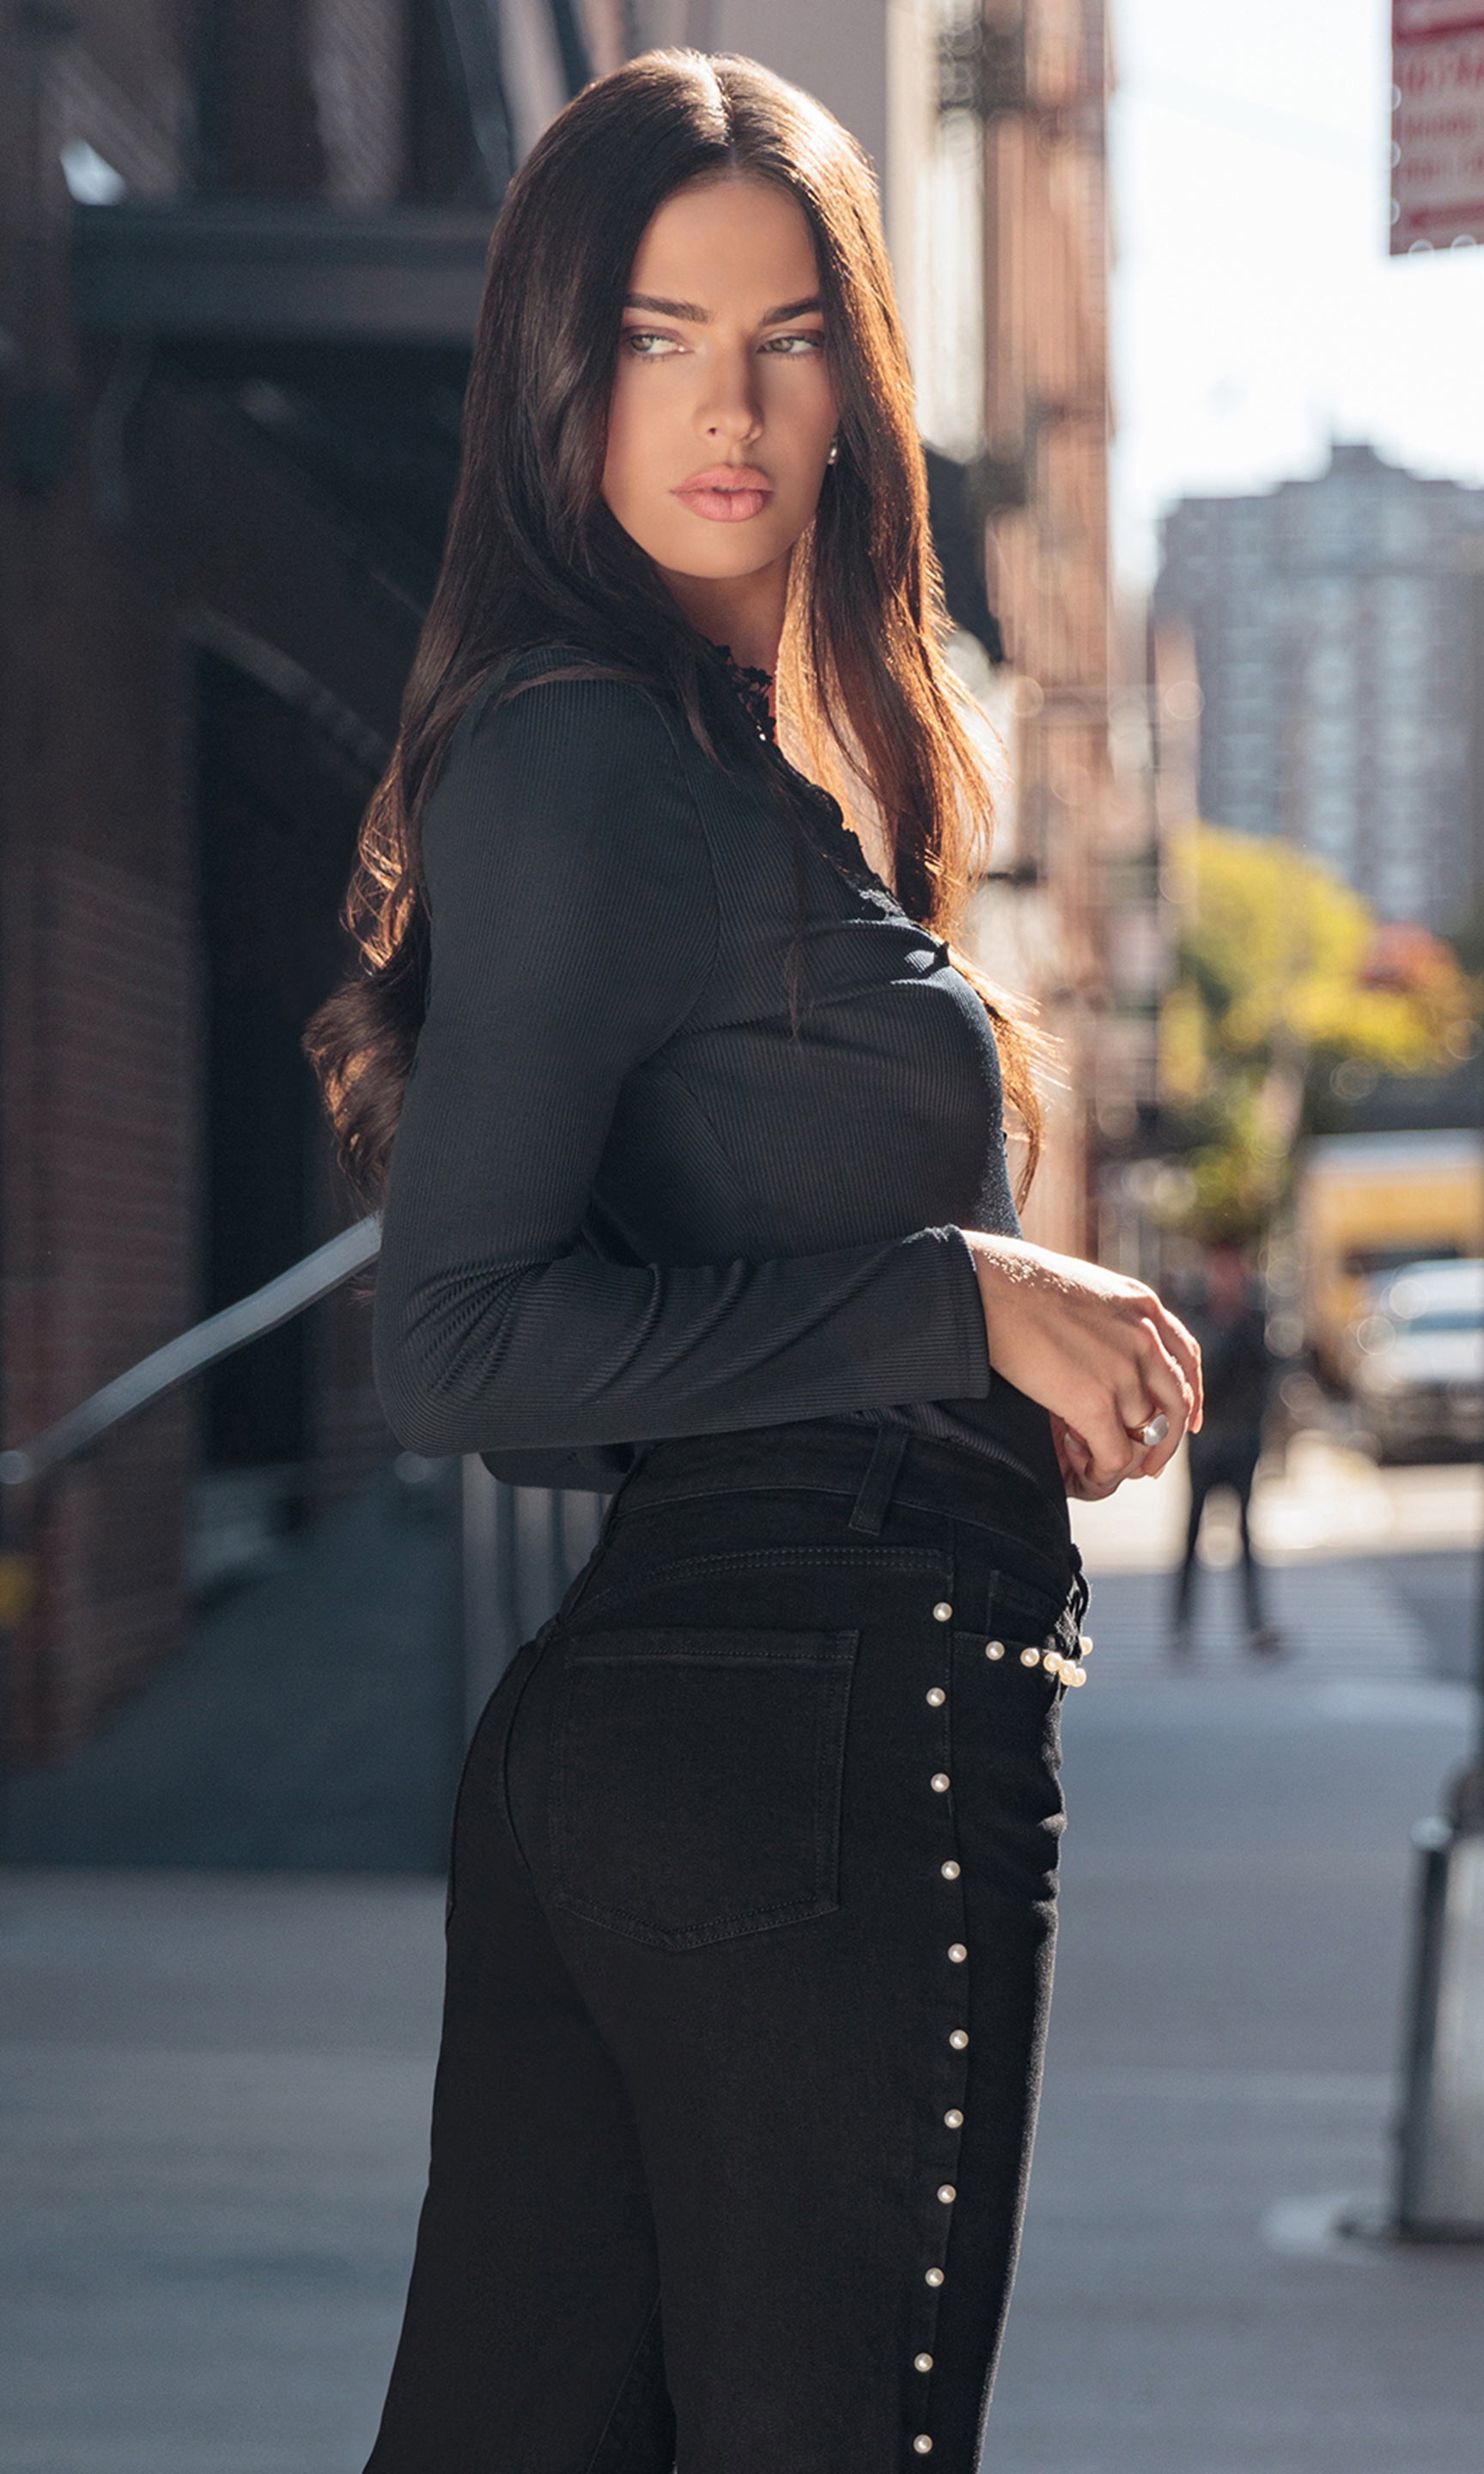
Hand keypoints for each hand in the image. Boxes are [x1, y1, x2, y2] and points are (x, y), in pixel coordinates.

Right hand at [963, 1233, 1202, 1492]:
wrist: (990, 1287)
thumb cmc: (1018, 1283)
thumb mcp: (1086, 1289)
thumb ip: (1110, 1316)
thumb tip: (1105, 1340)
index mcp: (1144, 1307)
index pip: (1187, 1358)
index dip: (1191, 1397)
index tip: (1188, 1423)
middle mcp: (1145, 1338)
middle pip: (1176, 1403)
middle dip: (1168, 1440)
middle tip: (1153, 1465)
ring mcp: (1124, 1371)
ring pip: (1146, 1434)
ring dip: (1127, 1455)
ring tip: (1097, 1458)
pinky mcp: (1095, 1402)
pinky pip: (1116, 1454)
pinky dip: (1103, 1467)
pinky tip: (1081, 1462)